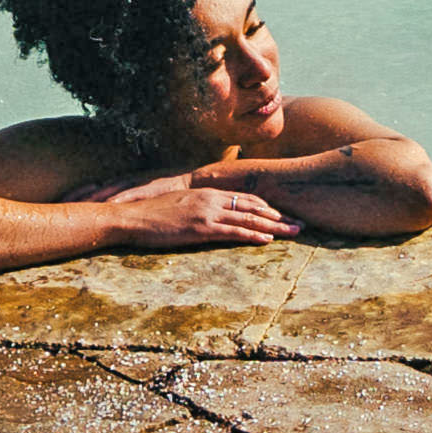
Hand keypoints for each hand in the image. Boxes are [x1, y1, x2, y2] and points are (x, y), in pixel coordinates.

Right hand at [101, 176, 299, 249]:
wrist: (131, 217)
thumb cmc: (151, 214)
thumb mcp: (179, 206)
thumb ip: (198, 208)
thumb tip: (211, 219)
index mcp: (207, 192)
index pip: (245, 198)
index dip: (267, 207)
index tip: (283, 214)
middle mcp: (211, 199)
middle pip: (254, 206)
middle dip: (279, 216)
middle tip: (300, 224)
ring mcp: (207, 213)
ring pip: (248, 219)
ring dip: (274, 227)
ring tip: (293, 232)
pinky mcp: (200, 228)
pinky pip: (232, 232)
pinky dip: (252, 235)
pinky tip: (266, 240)